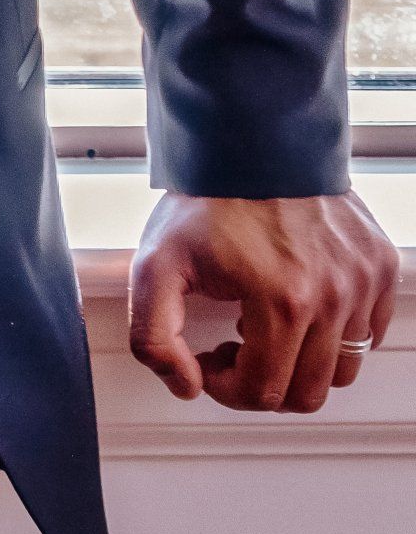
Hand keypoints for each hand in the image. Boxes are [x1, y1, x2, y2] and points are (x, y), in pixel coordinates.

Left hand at [129, 190, 399, 411]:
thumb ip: (155, 337)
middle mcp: (334, 296)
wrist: (252, 139)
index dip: (226, 387)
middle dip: (263, 381)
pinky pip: (367, 332)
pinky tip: (296, 304)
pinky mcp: (379, 264)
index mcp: (282, 301)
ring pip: (341, 369)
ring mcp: (363, 281)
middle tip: (234, 346)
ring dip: (300, 361)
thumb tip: (186, 385)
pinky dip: (334, 334)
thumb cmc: (207, 198)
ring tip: (264, 325)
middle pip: (306, 393)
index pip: (263, 393)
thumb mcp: (155, 264)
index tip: (209, 357)